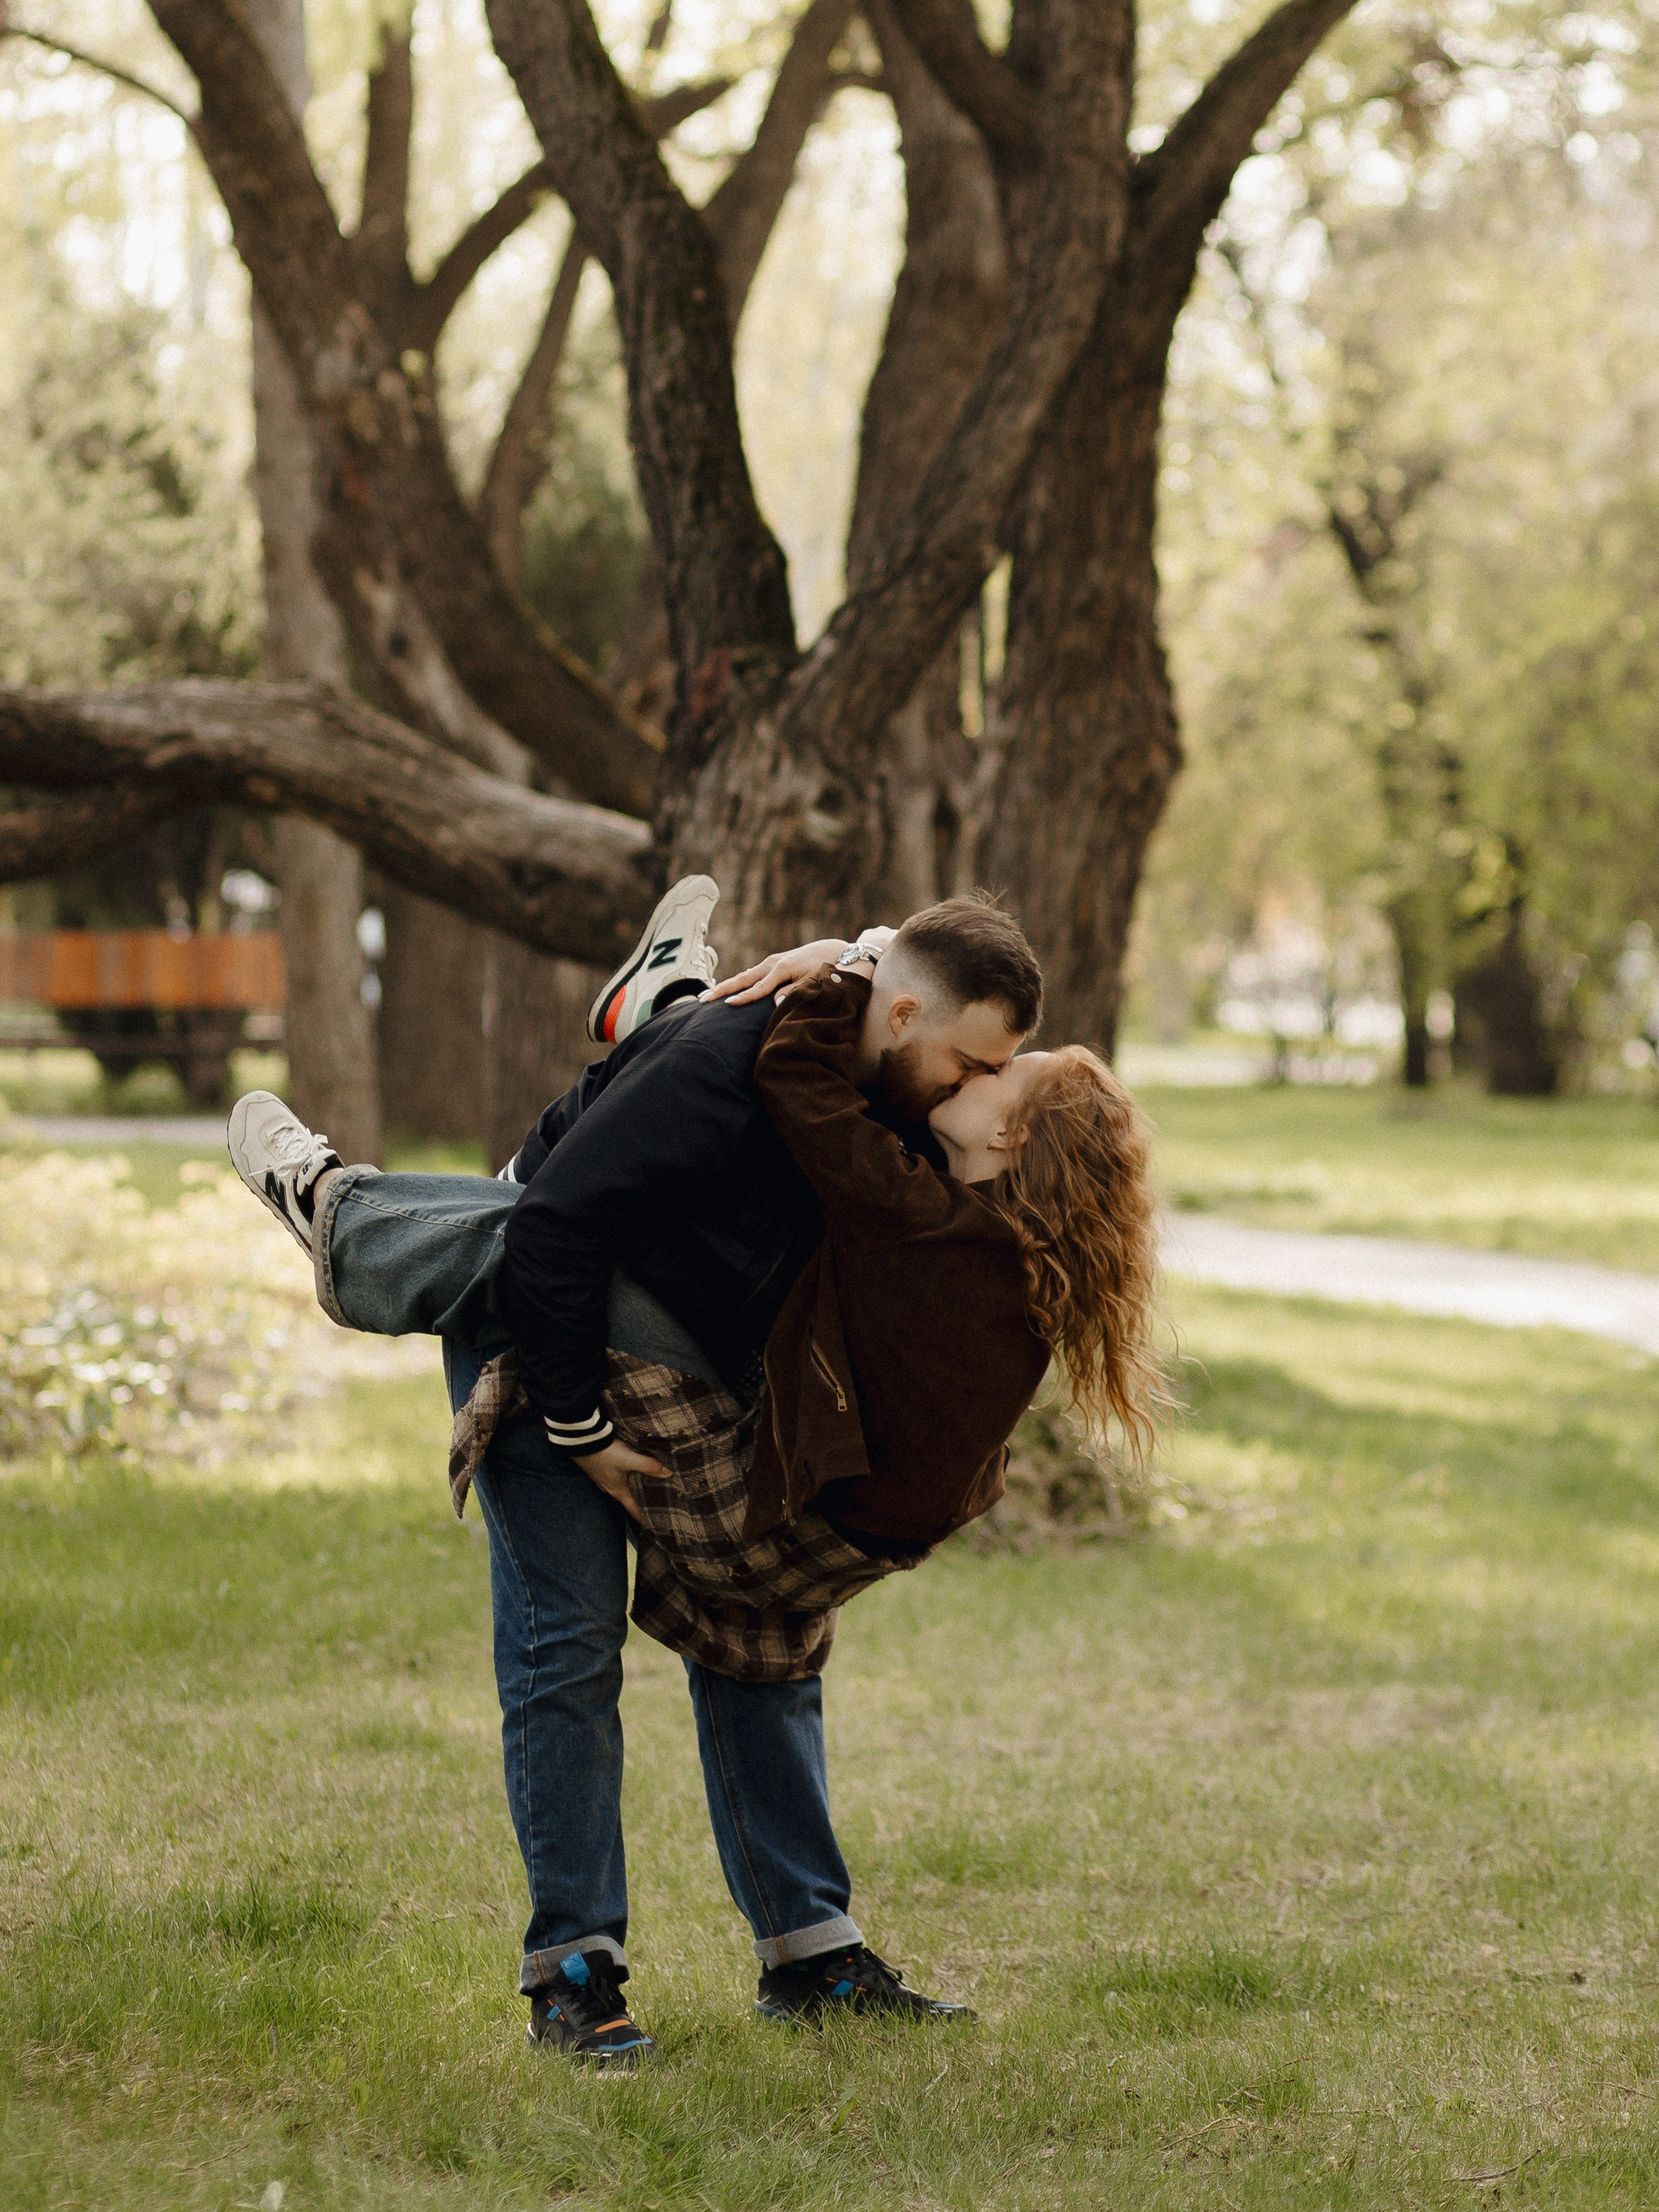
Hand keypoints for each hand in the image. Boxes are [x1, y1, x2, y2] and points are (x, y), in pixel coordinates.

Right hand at [571, 1438, 664, 1522]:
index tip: (651, 1525)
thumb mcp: (629, 1460)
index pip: (632, 1509)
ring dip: (630, 1488)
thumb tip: (668, 1474)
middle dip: (638, 1501)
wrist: (581, 1440)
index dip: (642, 1517)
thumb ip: (648, 1466)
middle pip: (626, 1498)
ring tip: (641, 1486)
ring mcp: (602, 1478)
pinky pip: (613, 1476)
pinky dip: (622, 1476)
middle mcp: (609, 1487)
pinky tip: (626, 1470)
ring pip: (620, 1486)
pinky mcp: (598, 1467)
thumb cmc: (605, 1454)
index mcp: (618, 1491)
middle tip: (651, 1504)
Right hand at [705, 938, 849, 1005]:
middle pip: (742, 979)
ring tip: (706, 996)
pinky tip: (727, 991)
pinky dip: (737, 983)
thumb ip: (795, 991)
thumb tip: (776, 1002)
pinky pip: (751, 976)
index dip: (744, 997)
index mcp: (782, 968)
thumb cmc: (825, 969)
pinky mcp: (774, 965)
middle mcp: (773, 964)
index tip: (728, 1005)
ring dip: (725, 986)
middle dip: (722, 989)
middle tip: (702, 1000)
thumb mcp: (814, 981)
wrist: (834, 951)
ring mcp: (772, 963)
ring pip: (744, 976)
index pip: (758, 987)